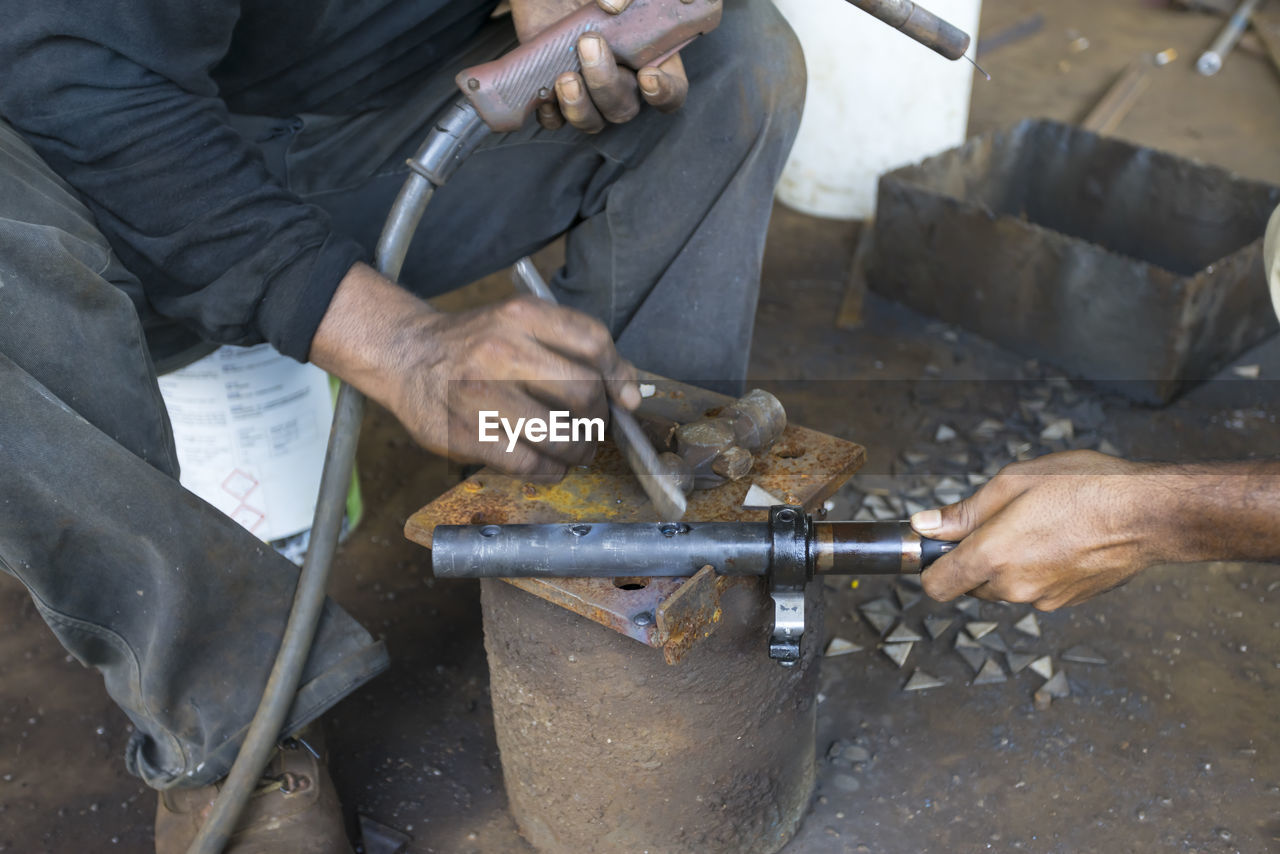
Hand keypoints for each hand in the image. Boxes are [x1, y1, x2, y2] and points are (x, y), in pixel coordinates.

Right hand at [310, 264, 639, 477]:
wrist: (406, 356)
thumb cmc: (476, 344)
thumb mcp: (523, 325)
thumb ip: (577, 348)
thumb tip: (630, 393)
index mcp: (520, 316)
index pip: (593, 342)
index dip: (619, 375)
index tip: (624, 398)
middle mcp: (498, 349)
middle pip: (582, 392)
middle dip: (600, 420)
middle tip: (597, 429)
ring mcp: (477, 394)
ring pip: (557, 435)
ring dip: (579, 451)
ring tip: (577, 451)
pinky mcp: (462, 433)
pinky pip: (526, 463)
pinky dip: (549, 470)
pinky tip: (548, 464)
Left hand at [511, 0, 688, 132]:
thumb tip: (611, 5)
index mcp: (649, 57)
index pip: (672, 91)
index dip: (664, 93)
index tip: (647, 75)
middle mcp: (621, 80)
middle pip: (624, 108)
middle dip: (606, 84)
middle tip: (589, 44)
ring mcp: (590, 91)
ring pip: (593, 121)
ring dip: (580, 107)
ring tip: (565, 77)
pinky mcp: (557, 93)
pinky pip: (557, 121)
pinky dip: (551, 115)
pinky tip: (545, 95)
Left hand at [911, 451, 1162, 609]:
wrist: (1149, 513)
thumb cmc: (1084, 487)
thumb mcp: (1013, 482)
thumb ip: (964, 511)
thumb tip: (925, 525)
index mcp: (993, 557)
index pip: (936, 586)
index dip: (931, 566)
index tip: (938, 547)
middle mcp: (1014, 587)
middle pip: (971, 585)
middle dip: (975, 558)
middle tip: (1001, 522)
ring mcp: (1043, 599)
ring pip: (1004, 587)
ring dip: (1008, 564)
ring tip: (1038, 525)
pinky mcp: (1067, 602)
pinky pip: (1035, 588)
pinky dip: (1037, 569)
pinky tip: (1060, 540)